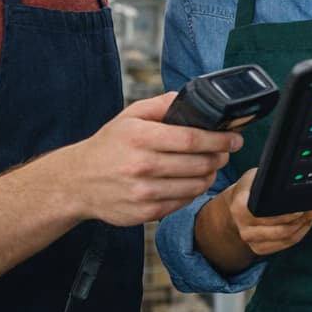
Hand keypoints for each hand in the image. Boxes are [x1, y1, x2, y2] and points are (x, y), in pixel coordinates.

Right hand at [65, 92, 241, 226]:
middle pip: (199, 163)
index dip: (220, 139)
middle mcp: (141, 166)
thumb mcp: (129, 116)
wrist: (76, 182)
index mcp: (140, 138)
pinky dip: (193, 192)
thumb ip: (162, 104)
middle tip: (226, 151)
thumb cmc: (108, 146)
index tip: (236, 138)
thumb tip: (192, 99)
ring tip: (210, 166)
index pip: (191, 139)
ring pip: (195, 186)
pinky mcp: (144, 212)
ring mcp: (143, 192)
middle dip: (220, 157)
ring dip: (210, 175)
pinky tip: (191, 182)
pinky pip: (182, 203)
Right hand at [219, 168, 311, 255]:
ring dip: (303, 226)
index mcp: (240, 207)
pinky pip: (285, 244)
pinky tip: (305, 223)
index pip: (267, 214)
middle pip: (280, 229)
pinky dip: (299, 233)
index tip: (303, 208)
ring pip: (285, 238)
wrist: (235, 205)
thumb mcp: (256, 177)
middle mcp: (243, 227)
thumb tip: (295, 181)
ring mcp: (251, 240)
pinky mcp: (259, 249)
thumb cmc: (249, 189)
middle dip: (302, 219)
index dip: (287, 213)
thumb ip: (271, 180)